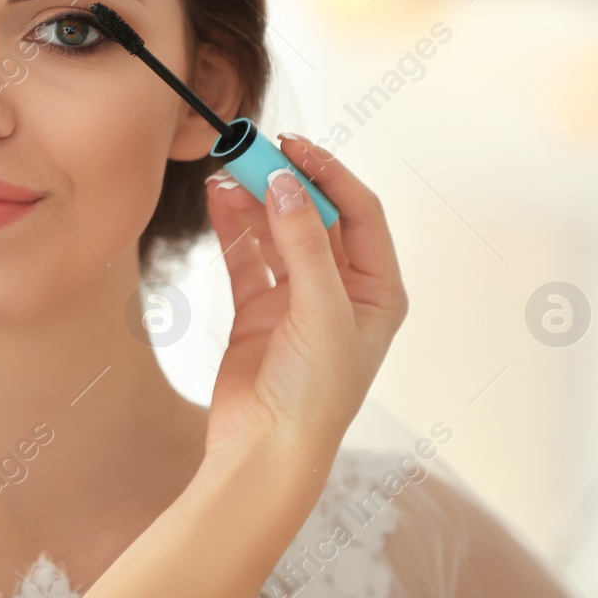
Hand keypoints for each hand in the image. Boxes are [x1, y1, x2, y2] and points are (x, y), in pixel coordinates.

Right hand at [197, 134, 407, 477]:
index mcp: (379, 291)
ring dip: (255, 202)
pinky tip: (218, 202)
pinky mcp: (260, 311)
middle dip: (286, 183)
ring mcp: (298, 299)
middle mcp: (342, 290)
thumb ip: (305, 243)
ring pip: (278, 232)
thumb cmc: (314, 395)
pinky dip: (233, 228)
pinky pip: (247, 257)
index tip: (292, 147)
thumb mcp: (321, 311)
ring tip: (227, 174)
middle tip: (252, 152)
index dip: (328, 174)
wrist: (266, 451)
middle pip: (316, 216)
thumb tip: (287, 184)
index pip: (360, 212)